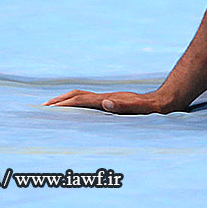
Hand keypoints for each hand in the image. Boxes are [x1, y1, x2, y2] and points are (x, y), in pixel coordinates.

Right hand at [44, 89, 177, 114]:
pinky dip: (77, 104)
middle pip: (77, 96)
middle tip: (41, 108)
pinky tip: (77, 111)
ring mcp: (110, 99)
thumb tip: (105, 103)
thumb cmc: (154, 108)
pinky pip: (90, 103)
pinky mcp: (114, 102)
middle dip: (59, 101)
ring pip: (82, 97)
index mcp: (109, 100)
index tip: (47, 108)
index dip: (63, 104)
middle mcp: (107, 97)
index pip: (80, 100)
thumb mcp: (142, 109)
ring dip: (66, 101)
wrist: (165, 101)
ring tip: (53, 108)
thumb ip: (125, 106)